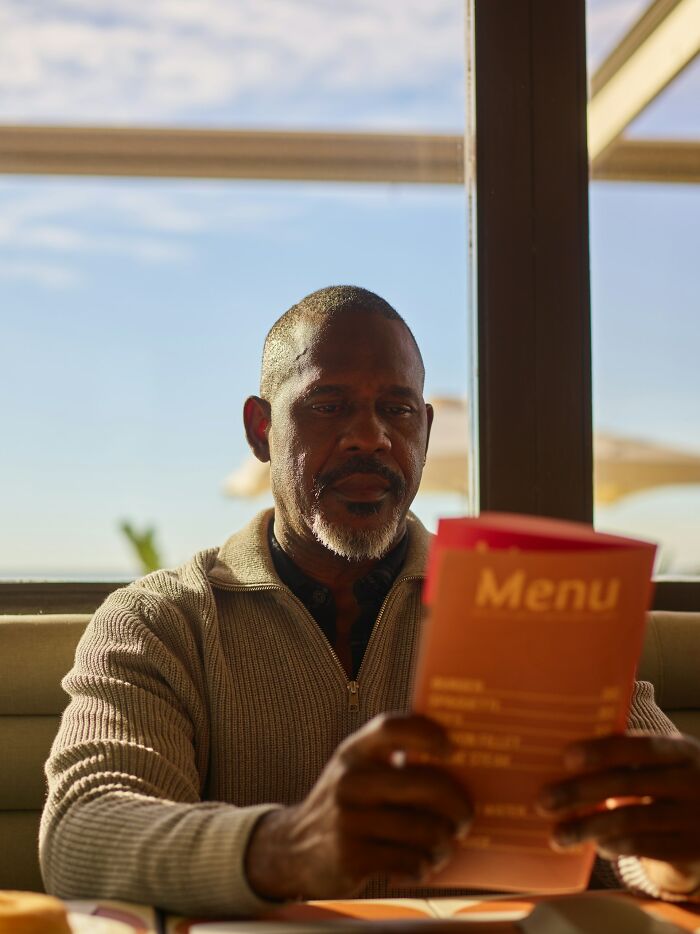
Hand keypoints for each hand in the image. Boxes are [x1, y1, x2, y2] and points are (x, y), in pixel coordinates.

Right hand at [244, 713, 472, 900]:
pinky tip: (420, 864)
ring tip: (445, 845)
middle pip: (426, 783)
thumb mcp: (356, 770)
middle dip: (458, 804)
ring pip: (424, 828)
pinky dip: (423, 866)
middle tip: (466, 816)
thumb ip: (390, 759)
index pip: (393, 726)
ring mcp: (349, 819)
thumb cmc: (345, 805)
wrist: (293, 848)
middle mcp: (350, 780)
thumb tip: (457, 765)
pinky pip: (410, 860)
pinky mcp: (352, 857)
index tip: (451, 749)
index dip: (428, 732)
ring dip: (444, 842)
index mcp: (354, 751)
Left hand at [537, 733, 699, 896]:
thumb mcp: (667, 761)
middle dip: (580, 792)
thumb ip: (630, 755)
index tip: (566, 758)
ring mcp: (695, 816)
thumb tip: (565, 756)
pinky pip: (647, 846)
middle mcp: (692, 780)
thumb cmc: (674, 780)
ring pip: (632, 820)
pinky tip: (597, 845)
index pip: (639, 745)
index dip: (601, 750)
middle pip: (627, 783)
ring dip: (589, 827)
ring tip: (557, 835)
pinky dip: (617, 845)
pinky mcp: (692, 848)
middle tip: (543, 801)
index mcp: (681, 750)